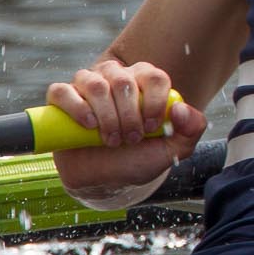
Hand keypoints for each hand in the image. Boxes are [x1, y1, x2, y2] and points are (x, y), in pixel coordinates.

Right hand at [48, 59, 206, 198]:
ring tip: (110, 139)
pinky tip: (88, 125)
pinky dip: (76, 107)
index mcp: (146, 82)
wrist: (105, 178)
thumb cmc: (139, 157)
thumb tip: (181, 109)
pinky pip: (62, 91)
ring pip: (95, 84)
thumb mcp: (173, 149)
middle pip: (124, 81)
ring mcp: (88, 85)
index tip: (152, 128)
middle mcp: (117, 77)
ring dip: (106, 115)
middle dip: (129, 116)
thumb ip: (191, 129)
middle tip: (131, 139)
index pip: (154, 76)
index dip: (155, 102)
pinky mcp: (62, 99)